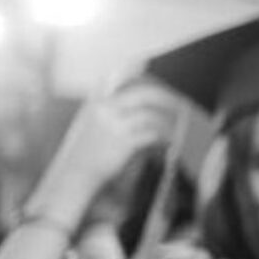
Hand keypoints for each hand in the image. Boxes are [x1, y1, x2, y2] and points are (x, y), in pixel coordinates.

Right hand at [32, 81, 186, 217]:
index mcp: (98, 101)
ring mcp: (113, 125)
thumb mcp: (96, 124)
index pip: (131, 83)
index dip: (154, 86)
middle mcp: (105, 109)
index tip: (169, 92)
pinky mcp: (122, 142)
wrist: (75, 175)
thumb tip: (148, 105)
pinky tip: (171, 141)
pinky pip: (151, 134)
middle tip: (182, 106)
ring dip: (169, 120)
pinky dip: (164, 136)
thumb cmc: (89, 152)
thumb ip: (116, 111)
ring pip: (151, 115)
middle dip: (167, 99)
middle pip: (145, 94)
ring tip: (180, 125)